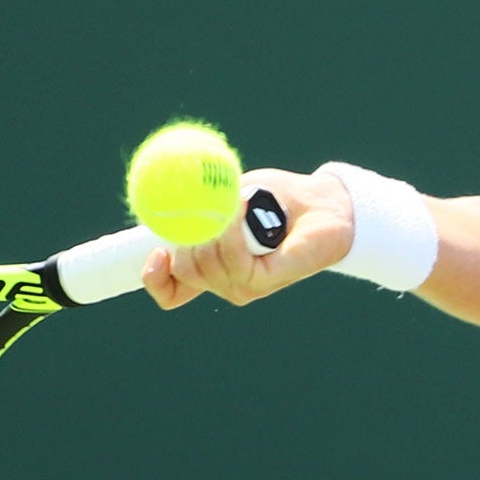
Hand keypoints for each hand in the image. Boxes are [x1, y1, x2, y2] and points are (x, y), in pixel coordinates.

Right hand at [141, 166, 355, 308]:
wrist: (325, 203)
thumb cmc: (278, 197)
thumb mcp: (228, 192)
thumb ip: (197, 198)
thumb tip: (165, 189)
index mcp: (210, 265)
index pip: (170, 289)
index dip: (154, 277)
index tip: (154, 251)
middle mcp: (224, 281)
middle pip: (183, 272)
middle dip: (184, 236)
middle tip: (200, 205)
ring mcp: (243, 285)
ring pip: (204, 265)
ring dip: (212, 227)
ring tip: (234, 200)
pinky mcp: (264, 282)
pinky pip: (233, 261)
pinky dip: (232, 232)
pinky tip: (242, 210)